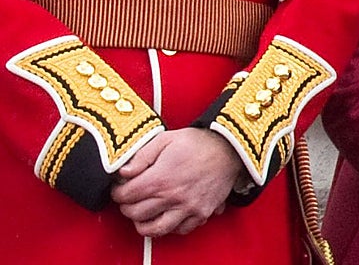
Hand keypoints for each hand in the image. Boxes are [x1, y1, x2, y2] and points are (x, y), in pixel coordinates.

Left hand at [110, 128, 241, 236]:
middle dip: (127, 207)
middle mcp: (173, 197)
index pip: (126, 196)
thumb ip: (141, 156)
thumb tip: (123, 171)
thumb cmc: (200, 142)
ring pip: (154, 229)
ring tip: (143, 214)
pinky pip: (180, 230)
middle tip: (130, 199)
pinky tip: (166, 216)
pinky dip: (169, 227)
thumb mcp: (166, 139)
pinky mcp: (201, 213)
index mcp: (161, 178)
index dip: (117, 192)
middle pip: (136, 214)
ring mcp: (188, 207)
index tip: (120, 188)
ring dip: (143, 223)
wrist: (231, 148)